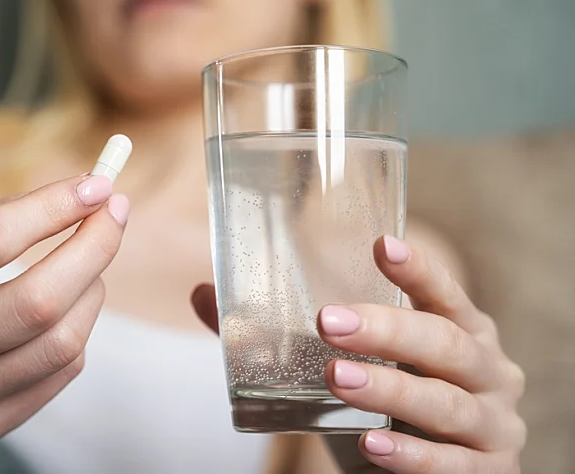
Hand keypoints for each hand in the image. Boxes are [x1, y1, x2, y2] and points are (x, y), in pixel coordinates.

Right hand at [0, 174, 128, 441]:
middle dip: (93, 248)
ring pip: (63, 342)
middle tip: (114, 214)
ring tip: (88, 264)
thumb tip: (88, 195)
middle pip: (39, 301)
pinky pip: (63, 371)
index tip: (95, 185)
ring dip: (93, 288)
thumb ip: (4, 217)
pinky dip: (80, 327)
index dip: (52, 208)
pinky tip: (67, 307)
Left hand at [192, 235, 525, 473]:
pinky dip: (411, 456)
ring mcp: (493, 425)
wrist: (432, 472)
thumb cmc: (389, 404)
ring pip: (445, 403)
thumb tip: (204, 294)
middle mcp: (487, 371)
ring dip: (389, 391)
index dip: (419, 270)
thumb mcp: (351, 363)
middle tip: (327, 322)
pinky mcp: (486, 473)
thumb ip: (280, 334)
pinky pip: (449, 465)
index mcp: (461, 331)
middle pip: (446, 343)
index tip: (381, 244)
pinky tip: (371, 446)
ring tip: (335, 378)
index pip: (444, 294)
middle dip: (387, 330)